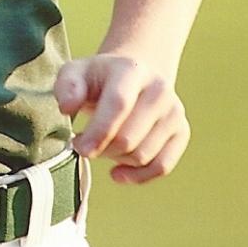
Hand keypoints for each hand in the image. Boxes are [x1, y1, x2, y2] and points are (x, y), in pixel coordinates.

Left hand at [53, 54, 189, 183]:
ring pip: (142, 155)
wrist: (131, 78)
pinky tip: (118, 171)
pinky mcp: (181, 131)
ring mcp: (173, 111)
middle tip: (85, 143)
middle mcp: (159, 89)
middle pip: (129, 138)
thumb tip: (67, 107)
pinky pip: (162, 167)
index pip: (119, 104)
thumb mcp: (75, 74)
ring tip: (103, 145)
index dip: (98, 131)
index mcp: (132, 70)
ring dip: (116, 159)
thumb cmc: (97, 80)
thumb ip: (67, 87)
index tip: (79, 147)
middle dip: (101, 149)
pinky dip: (137, 176)